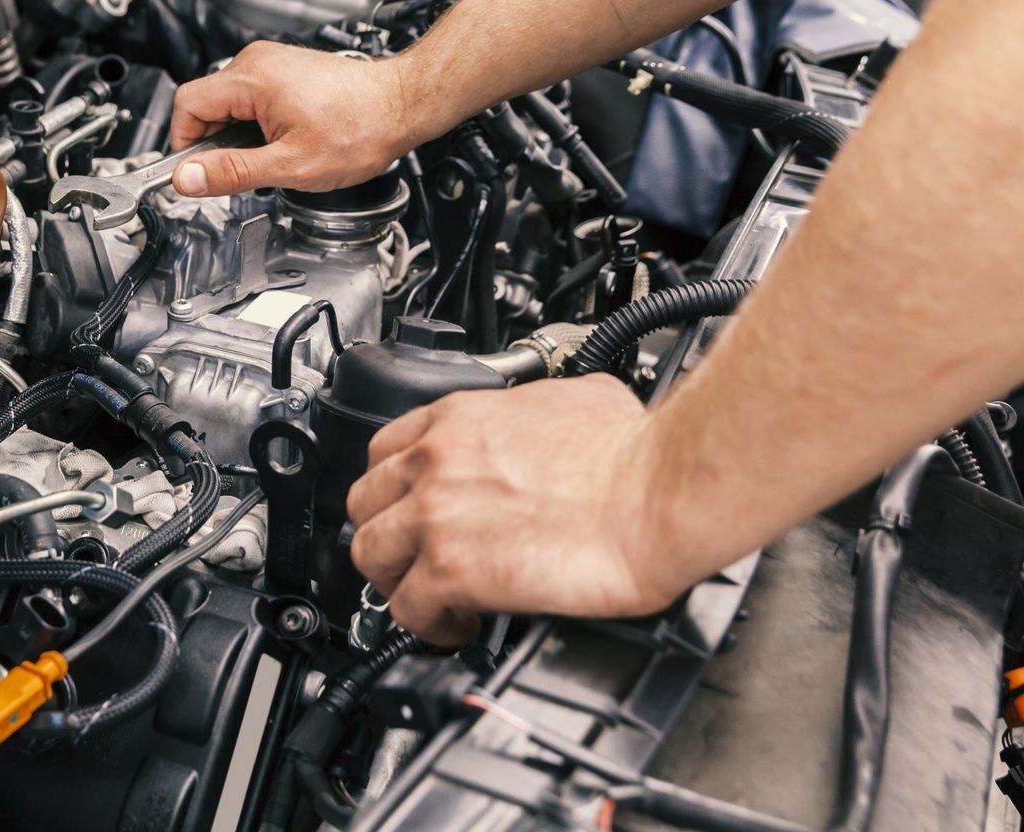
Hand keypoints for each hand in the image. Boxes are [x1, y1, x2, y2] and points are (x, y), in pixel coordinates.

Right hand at [168, 43, 419, 196]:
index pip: (187, 105)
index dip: (186, 144)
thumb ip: (232, 172)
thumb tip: (187, 179)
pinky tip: (282, 141)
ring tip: (270, 155)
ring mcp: (271, 63)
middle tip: (240, 171)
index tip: (198, 171)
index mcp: (251, 78)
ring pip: (228, 103)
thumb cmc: (360, 128)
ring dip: (237, 135)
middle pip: (205, 104)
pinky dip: (255, 124)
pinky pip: (249, 98)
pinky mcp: (285, 71)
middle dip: (215, 142)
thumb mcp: (290, 164)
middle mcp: (257, 62)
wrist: (402, 106)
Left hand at [346, 376, 692, 645]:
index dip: (396, 488)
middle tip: (414, 557)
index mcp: (458, 419)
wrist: (659, 493)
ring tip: (431, 598)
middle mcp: (435, 462)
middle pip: (365, 503)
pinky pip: (408, 609)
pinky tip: (461, 626)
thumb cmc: (635, 451)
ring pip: (370, 556)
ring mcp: (437, 516)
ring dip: (396, 582)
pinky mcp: (453, 571)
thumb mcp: (576, 397)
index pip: (385, 452)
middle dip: (387, 534)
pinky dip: (428, 625)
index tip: (411, 509)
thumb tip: (554, 421)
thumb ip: (537, 411)